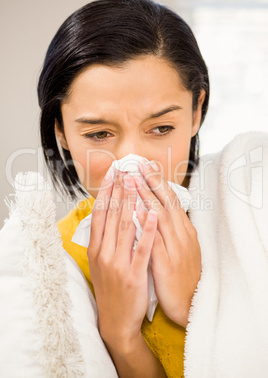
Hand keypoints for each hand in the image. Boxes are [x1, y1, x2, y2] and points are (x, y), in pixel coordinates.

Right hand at [87, 169, 157, 350]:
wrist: (115, 320)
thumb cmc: (111, 288)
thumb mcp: (100, 263)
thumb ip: (103, 239)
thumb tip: (107, 215)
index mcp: (96, 249)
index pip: (100, 214)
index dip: (106, 192)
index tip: (112, 174)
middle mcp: (104, 253)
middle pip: (111, 215)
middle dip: (119, 190)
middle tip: (125, 170)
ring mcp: (118, 263)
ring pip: (124, 227)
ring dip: (130, 202)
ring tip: (136, 182)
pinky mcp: (133, 274)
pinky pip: (141, 248)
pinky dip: (146, 229)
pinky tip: (151, 213)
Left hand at [134, 161, 200, 327]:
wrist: (189, 303)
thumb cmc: (181, 274)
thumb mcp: (180, 247)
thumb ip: (170, 229)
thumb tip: (157, 210)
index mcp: (184, 231)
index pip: (170, 200)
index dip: (158, 182)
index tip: (146, 165)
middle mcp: (181, 235)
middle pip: (166, 203)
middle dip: (152, 181)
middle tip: (139, 164)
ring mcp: (174, 249)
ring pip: (160, 217)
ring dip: (146, 197)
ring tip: (133, 180)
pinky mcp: (166, 264)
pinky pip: (154, 241)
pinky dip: (146, 226)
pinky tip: (136, 213)